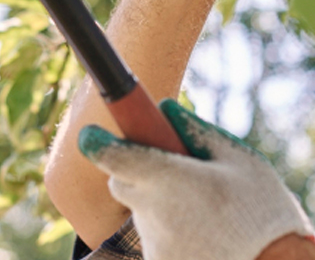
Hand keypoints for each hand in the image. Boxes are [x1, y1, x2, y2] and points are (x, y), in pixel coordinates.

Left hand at [78, 99, 313, 259]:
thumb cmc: (262, 211)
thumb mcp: (238, 158)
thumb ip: (195, 129)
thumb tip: (163, 107)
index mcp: (171, 182)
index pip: (114, 158)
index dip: (98, 143)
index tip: (90, 135)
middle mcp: (155, 216)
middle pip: (122, 183)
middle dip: (136, 170)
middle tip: (169, 169)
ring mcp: (156, 247)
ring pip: (140, 211)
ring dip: (158, 203)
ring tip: (201, 210)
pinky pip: (154, 238)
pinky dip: (169, 230)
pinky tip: (201, 232)